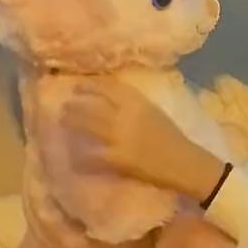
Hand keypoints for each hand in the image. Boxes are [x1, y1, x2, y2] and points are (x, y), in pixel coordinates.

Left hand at [61, 77, 225, 200]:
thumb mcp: (153, 112)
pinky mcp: (117, 158)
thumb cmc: (171, 137)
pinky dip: (80, 156)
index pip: (108, 87)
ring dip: (72, 122)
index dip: (90, 85)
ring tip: (63, 121)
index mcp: (139, 102)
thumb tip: (109, 98)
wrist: (184, 162)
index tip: (79, 85)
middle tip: (65, 104)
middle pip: (92, 104)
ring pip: (88, 124)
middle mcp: (127, 116)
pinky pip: (91, 155)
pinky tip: (74, 157)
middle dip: (76, 103)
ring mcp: (120, 137)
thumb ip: (133, 104)